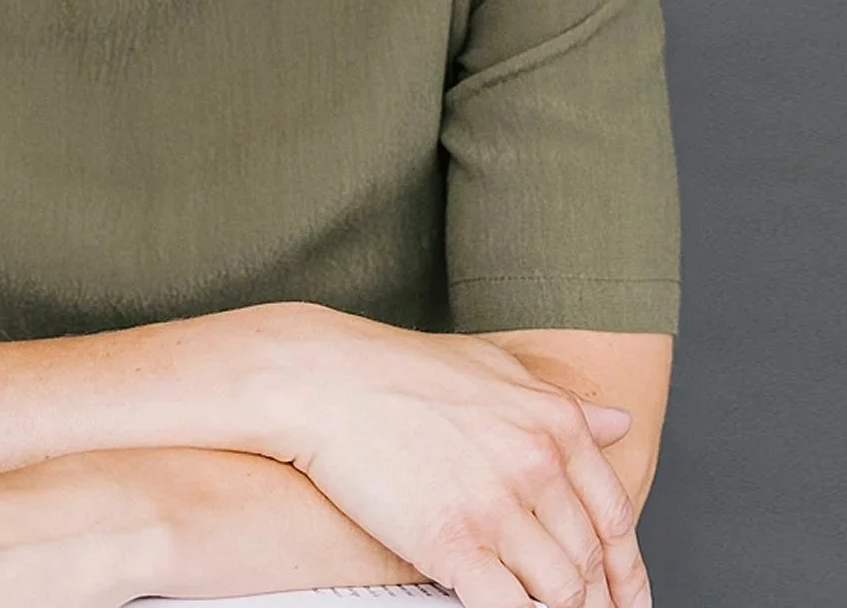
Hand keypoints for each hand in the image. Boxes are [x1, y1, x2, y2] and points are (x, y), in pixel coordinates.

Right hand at [272, 308, 650, 607]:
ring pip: (560, 592)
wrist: (324, 380)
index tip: (627, 598)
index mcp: (552, 421)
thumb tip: (622, 424)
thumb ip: (562, 404)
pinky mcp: (454, 544)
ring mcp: (496, 505)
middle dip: (592, 598)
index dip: (626, 569)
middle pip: (588, 559)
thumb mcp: (493, 367)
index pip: (613, 514)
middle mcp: (535, 462)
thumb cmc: (400, 369)